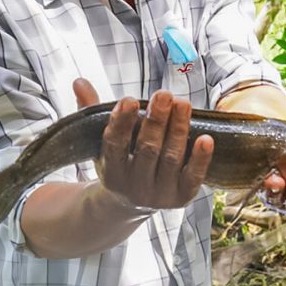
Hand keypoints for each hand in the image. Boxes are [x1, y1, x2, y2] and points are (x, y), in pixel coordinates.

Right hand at [73, 79, 213, 210]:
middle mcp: (134, 187)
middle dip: (156, 121)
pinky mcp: (181, 197)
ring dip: (178, 130)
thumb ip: (92, 110)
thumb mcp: (101, 141)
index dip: (121, 124)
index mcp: (111, 173)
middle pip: (147, 150)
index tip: (128, 101)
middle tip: (164, 94)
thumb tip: (79, 82)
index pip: (114, 146)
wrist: (131, 203)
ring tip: (182, 104)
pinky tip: (206, 139)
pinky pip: (192, 178)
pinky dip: (200, 159)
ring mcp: (159, 194)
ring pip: (170, 159)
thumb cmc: (119, 161)